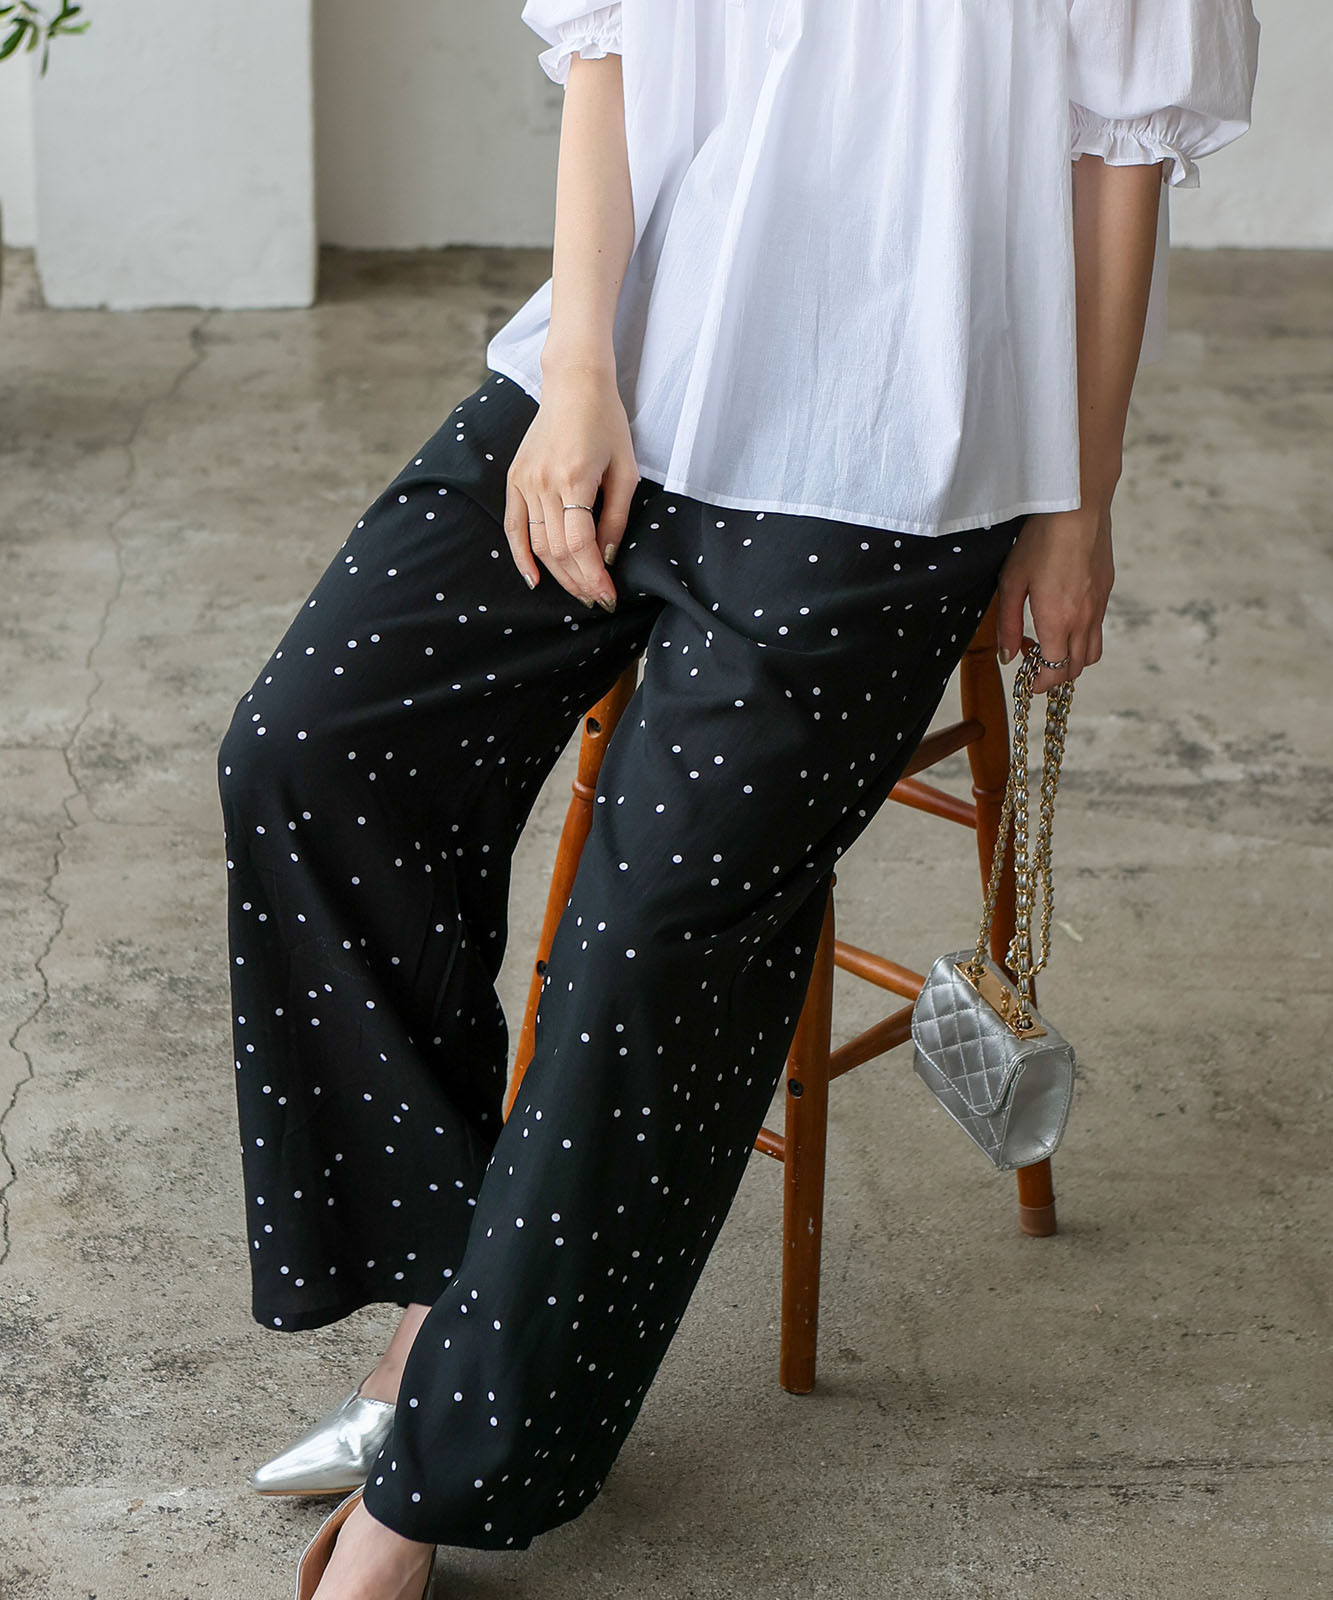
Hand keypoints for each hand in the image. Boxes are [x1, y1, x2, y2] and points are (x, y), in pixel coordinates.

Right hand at [503, 361, 639, 609]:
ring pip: (538, 544)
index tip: (608, 596)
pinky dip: (521, 556)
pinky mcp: (515, 478)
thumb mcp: (626, 470)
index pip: (581, 545)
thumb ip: (616, 517)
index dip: (594, 577)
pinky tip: (534, 579)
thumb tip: (607, 558)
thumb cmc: (607, 423)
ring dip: (558, 574)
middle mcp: (544, 482)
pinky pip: (514, 526)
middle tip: (597, 600)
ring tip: (579, 590)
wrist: (574, 384)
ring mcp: (525, 481)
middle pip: (558, 550)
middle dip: (579, 582)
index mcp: (575, 478)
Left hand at [994, 505, 1114, 693]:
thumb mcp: (1011, 584)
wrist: (1078, 509)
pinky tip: (1065, 619)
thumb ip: (1008, 625)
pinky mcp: (1107, 592)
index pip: (1055, 671)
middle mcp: (1084, 620)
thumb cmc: (1040, 542)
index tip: (1028, 681)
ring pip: (1093, 652)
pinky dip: (1084, 638)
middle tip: (1035, 665)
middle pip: (1077, 668)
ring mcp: (1099, 607)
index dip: (1041, 682)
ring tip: (1053, 646)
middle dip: (1056, 676)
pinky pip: (1099, 628)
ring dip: (1074, 660)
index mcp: (1057, 621)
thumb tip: (1008, 657)